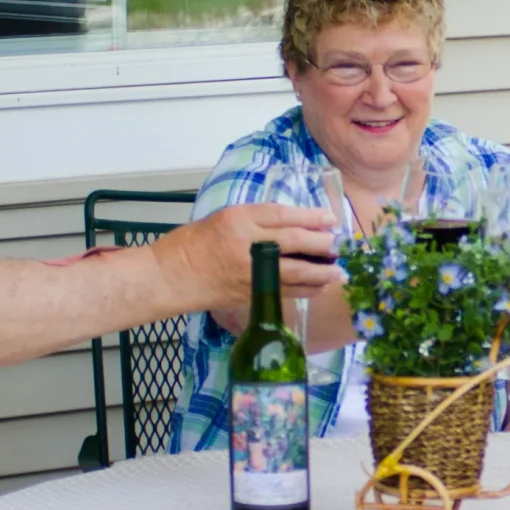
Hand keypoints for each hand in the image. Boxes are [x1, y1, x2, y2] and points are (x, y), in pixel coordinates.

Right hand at [160, 202, 340, 305]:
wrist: (170, 276)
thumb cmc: (191, 244)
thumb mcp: (222, 219)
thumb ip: (255, 221)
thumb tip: (292, 226)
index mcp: (239, 218)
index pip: (283, 215)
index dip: (311, 216)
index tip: (330, 219)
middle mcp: (247, 243)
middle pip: (295, 241)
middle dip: (322, 244)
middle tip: (339, 245)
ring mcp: (250, 271)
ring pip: (295, 270)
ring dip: (321, 271)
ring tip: (337, 270)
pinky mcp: (251, 294)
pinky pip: (286, 291)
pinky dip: (306, 289)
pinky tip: (319, 286)